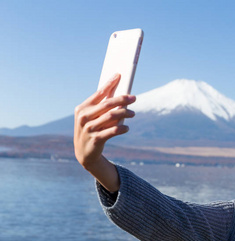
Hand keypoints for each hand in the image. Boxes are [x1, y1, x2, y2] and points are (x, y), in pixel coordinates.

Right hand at [74, 74, 135, 190]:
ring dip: (125, 113)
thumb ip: (103, 106)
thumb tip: (119, 92)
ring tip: (133, 113)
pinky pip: (112, 131)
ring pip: (111, 116)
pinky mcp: (96, 140)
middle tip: (134, 98)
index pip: (98, 93)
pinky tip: (127, 127)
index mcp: (82, 108)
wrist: (84, 153)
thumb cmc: (92, 130)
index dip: (110, 84)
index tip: (119, 75)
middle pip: (107, 104)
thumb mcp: (93, 117)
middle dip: (122, 99)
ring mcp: (89, 129)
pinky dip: (122, 128)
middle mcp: (84, 117)